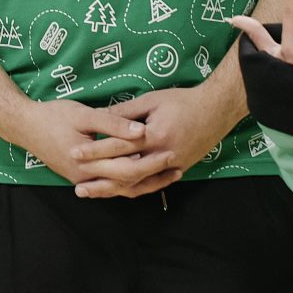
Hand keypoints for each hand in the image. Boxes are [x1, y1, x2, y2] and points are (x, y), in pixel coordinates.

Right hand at [0, 97, 161, 189]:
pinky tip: (142, 178)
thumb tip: (141, 132)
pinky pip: (110, 186)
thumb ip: (114, 124)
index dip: (152, 162)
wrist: (23, 126)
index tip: (172, 152)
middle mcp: (87, 177)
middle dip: (154, 175)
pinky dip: (128, 184)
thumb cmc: (53, 116)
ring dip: (144, 183)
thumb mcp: (84, 114)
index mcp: (89, 163)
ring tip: (167, 176)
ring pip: (120, 189)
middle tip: (177, 165)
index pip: (128, 169)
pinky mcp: (80, 177)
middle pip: (128, 183)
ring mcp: (83, 180)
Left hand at [75, 81, 227, 198]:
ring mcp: (171, 166)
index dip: (95, 150)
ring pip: (137, 184)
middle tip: (77, 183)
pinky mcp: (177, 170)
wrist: (217, 110)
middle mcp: (162, 155)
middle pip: (124, 171)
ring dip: (113, 189)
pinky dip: (133, 189)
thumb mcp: (152, 100)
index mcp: (154, 135)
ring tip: (91, 192)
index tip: (75, 152)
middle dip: (99, 177)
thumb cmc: (183, 100)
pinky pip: (151, 184)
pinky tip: (118, 191)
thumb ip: (126, 112)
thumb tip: (101, 118)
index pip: (117, 146)